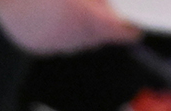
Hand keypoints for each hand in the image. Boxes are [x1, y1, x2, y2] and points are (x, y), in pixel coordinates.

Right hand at [0, 0, 140, 53]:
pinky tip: (52, 17)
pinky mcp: (36, 46)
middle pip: (96, 39)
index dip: (127, 32)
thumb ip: (97, 0)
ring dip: (79, 31)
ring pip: (75, 43)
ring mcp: (52, 43)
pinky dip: (58, 33)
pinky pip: (55, 44)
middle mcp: (70, 35)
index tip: (133, 32)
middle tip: (102, 13)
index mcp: (83, 16)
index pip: (115, 32)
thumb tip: (108, 5)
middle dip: (100, 28)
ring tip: (70, 12)